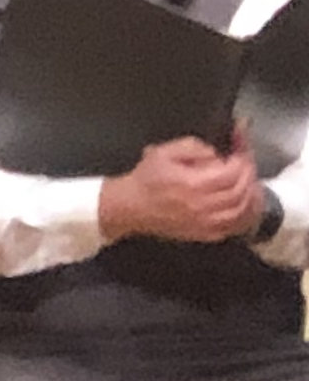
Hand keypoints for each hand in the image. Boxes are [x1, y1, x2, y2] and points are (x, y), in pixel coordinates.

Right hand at [100, 134, 264, 244]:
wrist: (129, 207)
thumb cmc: (145, 179)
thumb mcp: (163, 152)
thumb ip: (193, 147)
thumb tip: (216, 154)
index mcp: (193, 184)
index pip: (232, 172)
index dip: (241, 159)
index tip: (239, 151)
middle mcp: (202, 206)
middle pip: (240, 191)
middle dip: (248, 174)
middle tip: (246, 163)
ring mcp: (205, 223)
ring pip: (242, 210)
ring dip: (250, 195)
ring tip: (248, 181)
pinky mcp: (204, 234)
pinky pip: (234, 226)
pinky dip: (244, 214)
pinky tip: (242, 203)